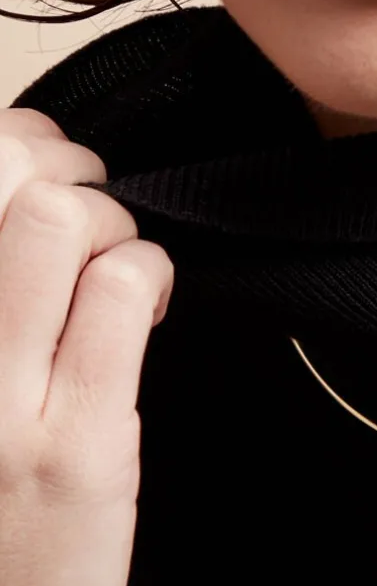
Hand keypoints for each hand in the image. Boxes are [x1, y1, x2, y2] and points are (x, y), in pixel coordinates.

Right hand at [0, 109, 173, 585]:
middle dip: (71, 170)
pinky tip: (153, 307)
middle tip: (95, 217)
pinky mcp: (77, 439)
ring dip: (116, 224)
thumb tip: (37, 202)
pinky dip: (154, 276)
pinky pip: (127, 291)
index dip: (14, 146)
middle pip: (8, 181)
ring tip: (121, 270)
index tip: (44, 173)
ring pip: (64, 220)